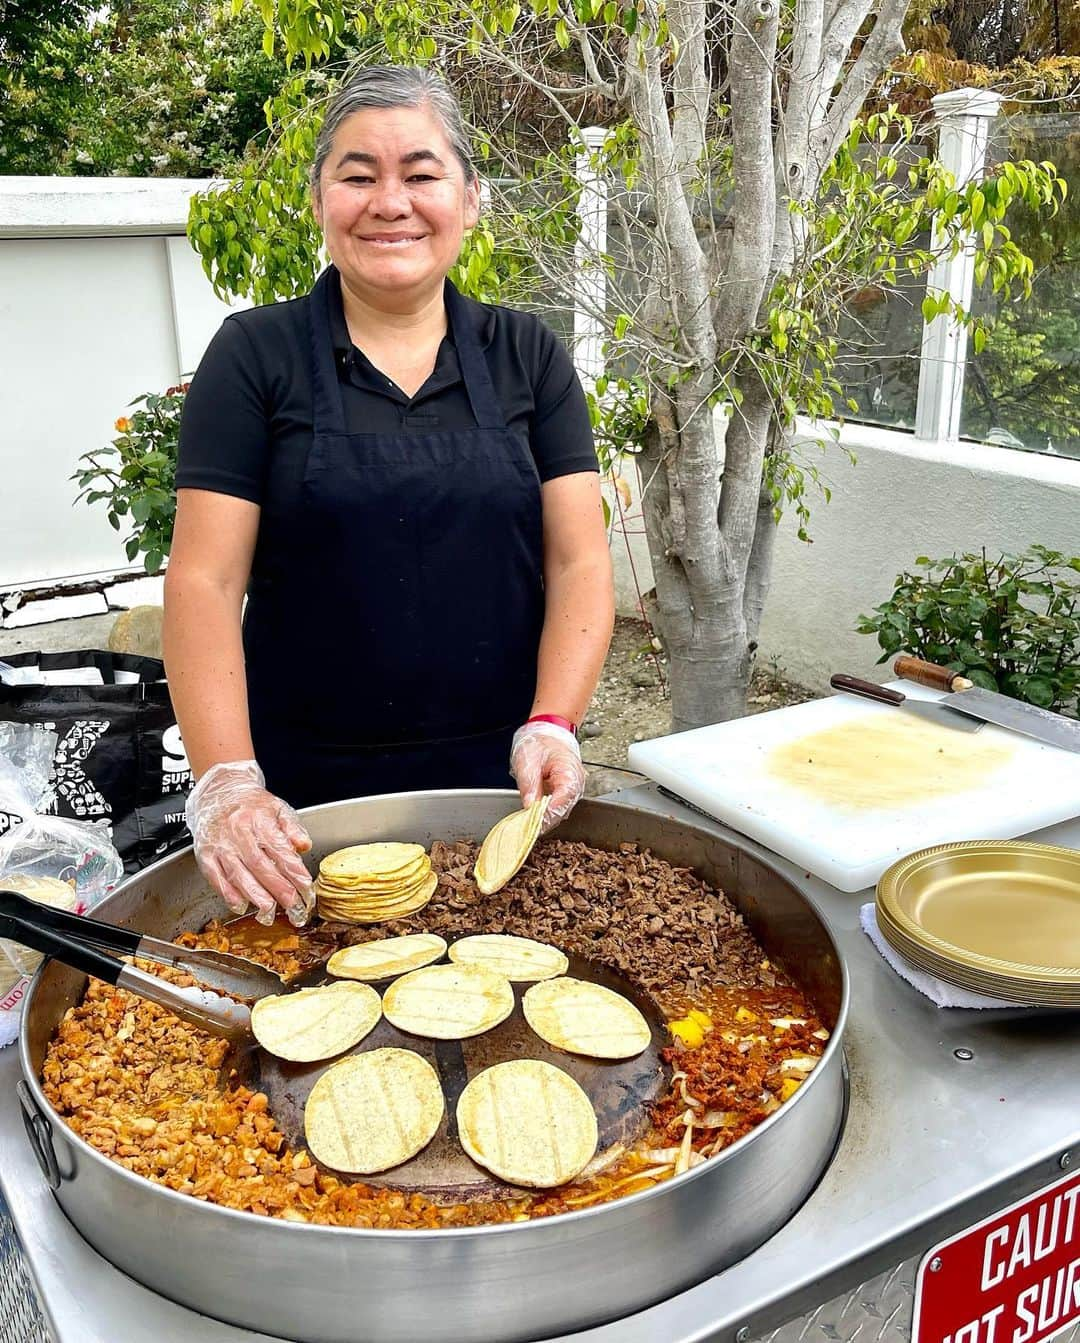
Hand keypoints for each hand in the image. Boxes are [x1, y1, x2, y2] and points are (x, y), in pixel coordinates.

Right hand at [184, 761, 314, 926]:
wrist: (219, 792)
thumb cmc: (251, 804)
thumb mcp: (277, 807)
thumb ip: (292, 827)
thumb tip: (304, 846)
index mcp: (259, 819)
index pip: (279, 848)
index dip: (293, 869)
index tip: (305, 886)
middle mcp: (237, 832)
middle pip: (259, 865)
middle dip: (278, 888)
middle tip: (293, 906)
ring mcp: (220, 844)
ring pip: (238, 873)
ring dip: (254, 895)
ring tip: (269, 911)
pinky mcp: (205, 854)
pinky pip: (216, 877)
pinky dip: (228, 894)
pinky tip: (240, 905)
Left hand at [509, 721, 585, 832]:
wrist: (548, 732)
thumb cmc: (540, 742)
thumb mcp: (528, 760)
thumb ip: (529, 784)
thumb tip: (529, 806)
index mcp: (569, 774)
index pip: (560, 803)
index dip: (544, 816)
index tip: (530, 825)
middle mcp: (576, 785)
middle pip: (561, 811)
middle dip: (543, 821)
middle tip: (524, 828)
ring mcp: (573, 790)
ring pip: (560, 812)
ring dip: (545, 819)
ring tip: (527, 824)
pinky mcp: (566, 792)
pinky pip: (558, 807)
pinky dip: (546, 813)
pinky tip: (534, 816)